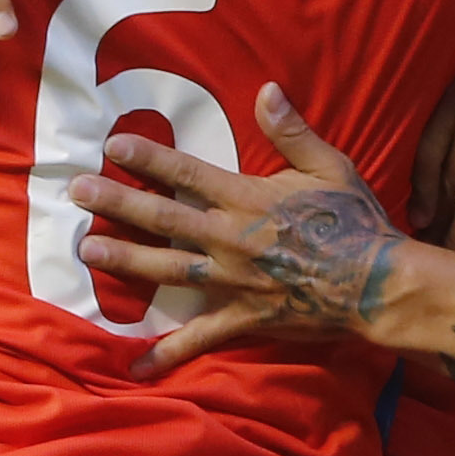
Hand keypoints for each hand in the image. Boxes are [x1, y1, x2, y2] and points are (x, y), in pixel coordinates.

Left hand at [71, 86, 404, 373]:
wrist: (378, 284)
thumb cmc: (356, 222)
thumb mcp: (329, 167)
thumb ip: (292, 132)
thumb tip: (265, 90)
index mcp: (247, 198)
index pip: (186, 172)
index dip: (148, 158)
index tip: (112, 147)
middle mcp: (230, 238)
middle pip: (163, 218)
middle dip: (116, 203)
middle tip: (76, 192)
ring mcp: (232, 281)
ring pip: (167, 269)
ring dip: (125, 259)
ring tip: (87, 252)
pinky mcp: (243, 317)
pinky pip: (200, 337)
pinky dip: (168, 352)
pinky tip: (136, 365)